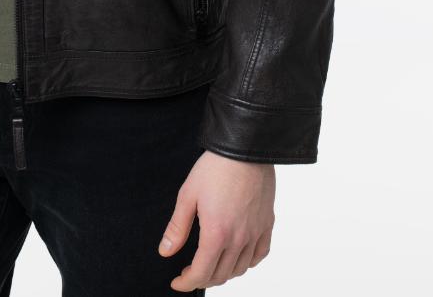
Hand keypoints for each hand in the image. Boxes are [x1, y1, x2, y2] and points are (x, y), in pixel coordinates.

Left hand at [158, 151, 274, 289]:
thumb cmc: (215, 167)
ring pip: (240, 269)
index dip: (187, 283)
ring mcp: (255, 233)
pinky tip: (237, 255)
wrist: (245, 148)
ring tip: (211, 263)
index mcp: (216, 233)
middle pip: (221, 275)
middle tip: (190, 271)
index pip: (201, 273)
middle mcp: (239, 239)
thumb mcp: (188, 195)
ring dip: (223, 272)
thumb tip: (165, 252)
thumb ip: (177, 227)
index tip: (178, 282)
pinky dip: (247, 262)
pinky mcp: (267, 224)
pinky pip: (260, 255)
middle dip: (203, 278)